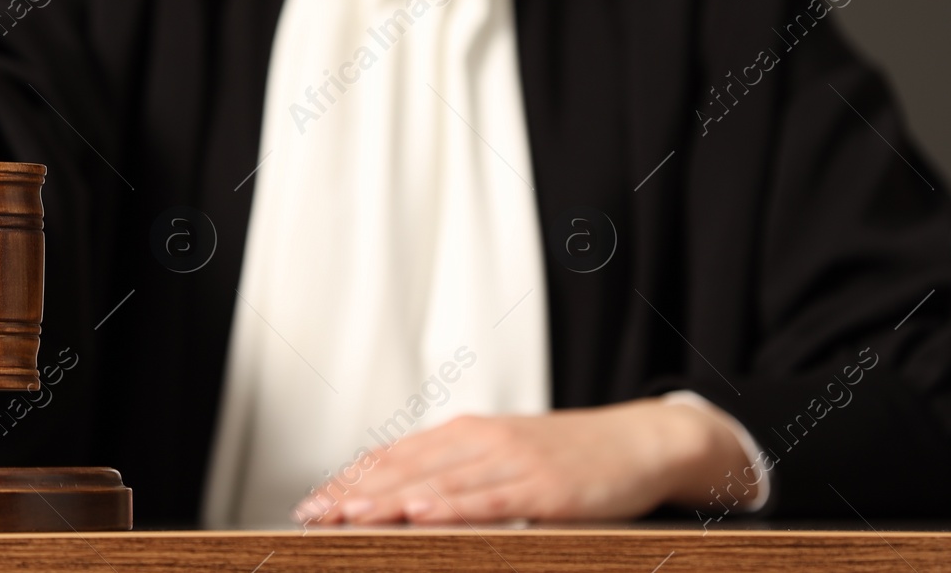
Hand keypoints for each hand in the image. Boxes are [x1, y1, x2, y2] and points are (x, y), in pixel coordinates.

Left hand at [291, 397, 754, 524]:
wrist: (638, 441)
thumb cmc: (568, 456)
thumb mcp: (505, 456)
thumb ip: (458, 473)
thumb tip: (403, 497)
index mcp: (467, 434)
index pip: (395, 456)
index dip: (350, 480)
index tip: (312, 503)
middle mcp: (482, 441)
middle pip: (406, 468)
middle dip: (354, 493)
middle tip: (312, 515)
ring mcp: (513, 462)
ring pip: (440, 484)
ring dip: (389, 500)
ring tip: (348, 515)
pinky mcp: (543, 488)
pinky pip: (490, 500)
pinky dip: (454, 506)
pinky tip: (423, 512)